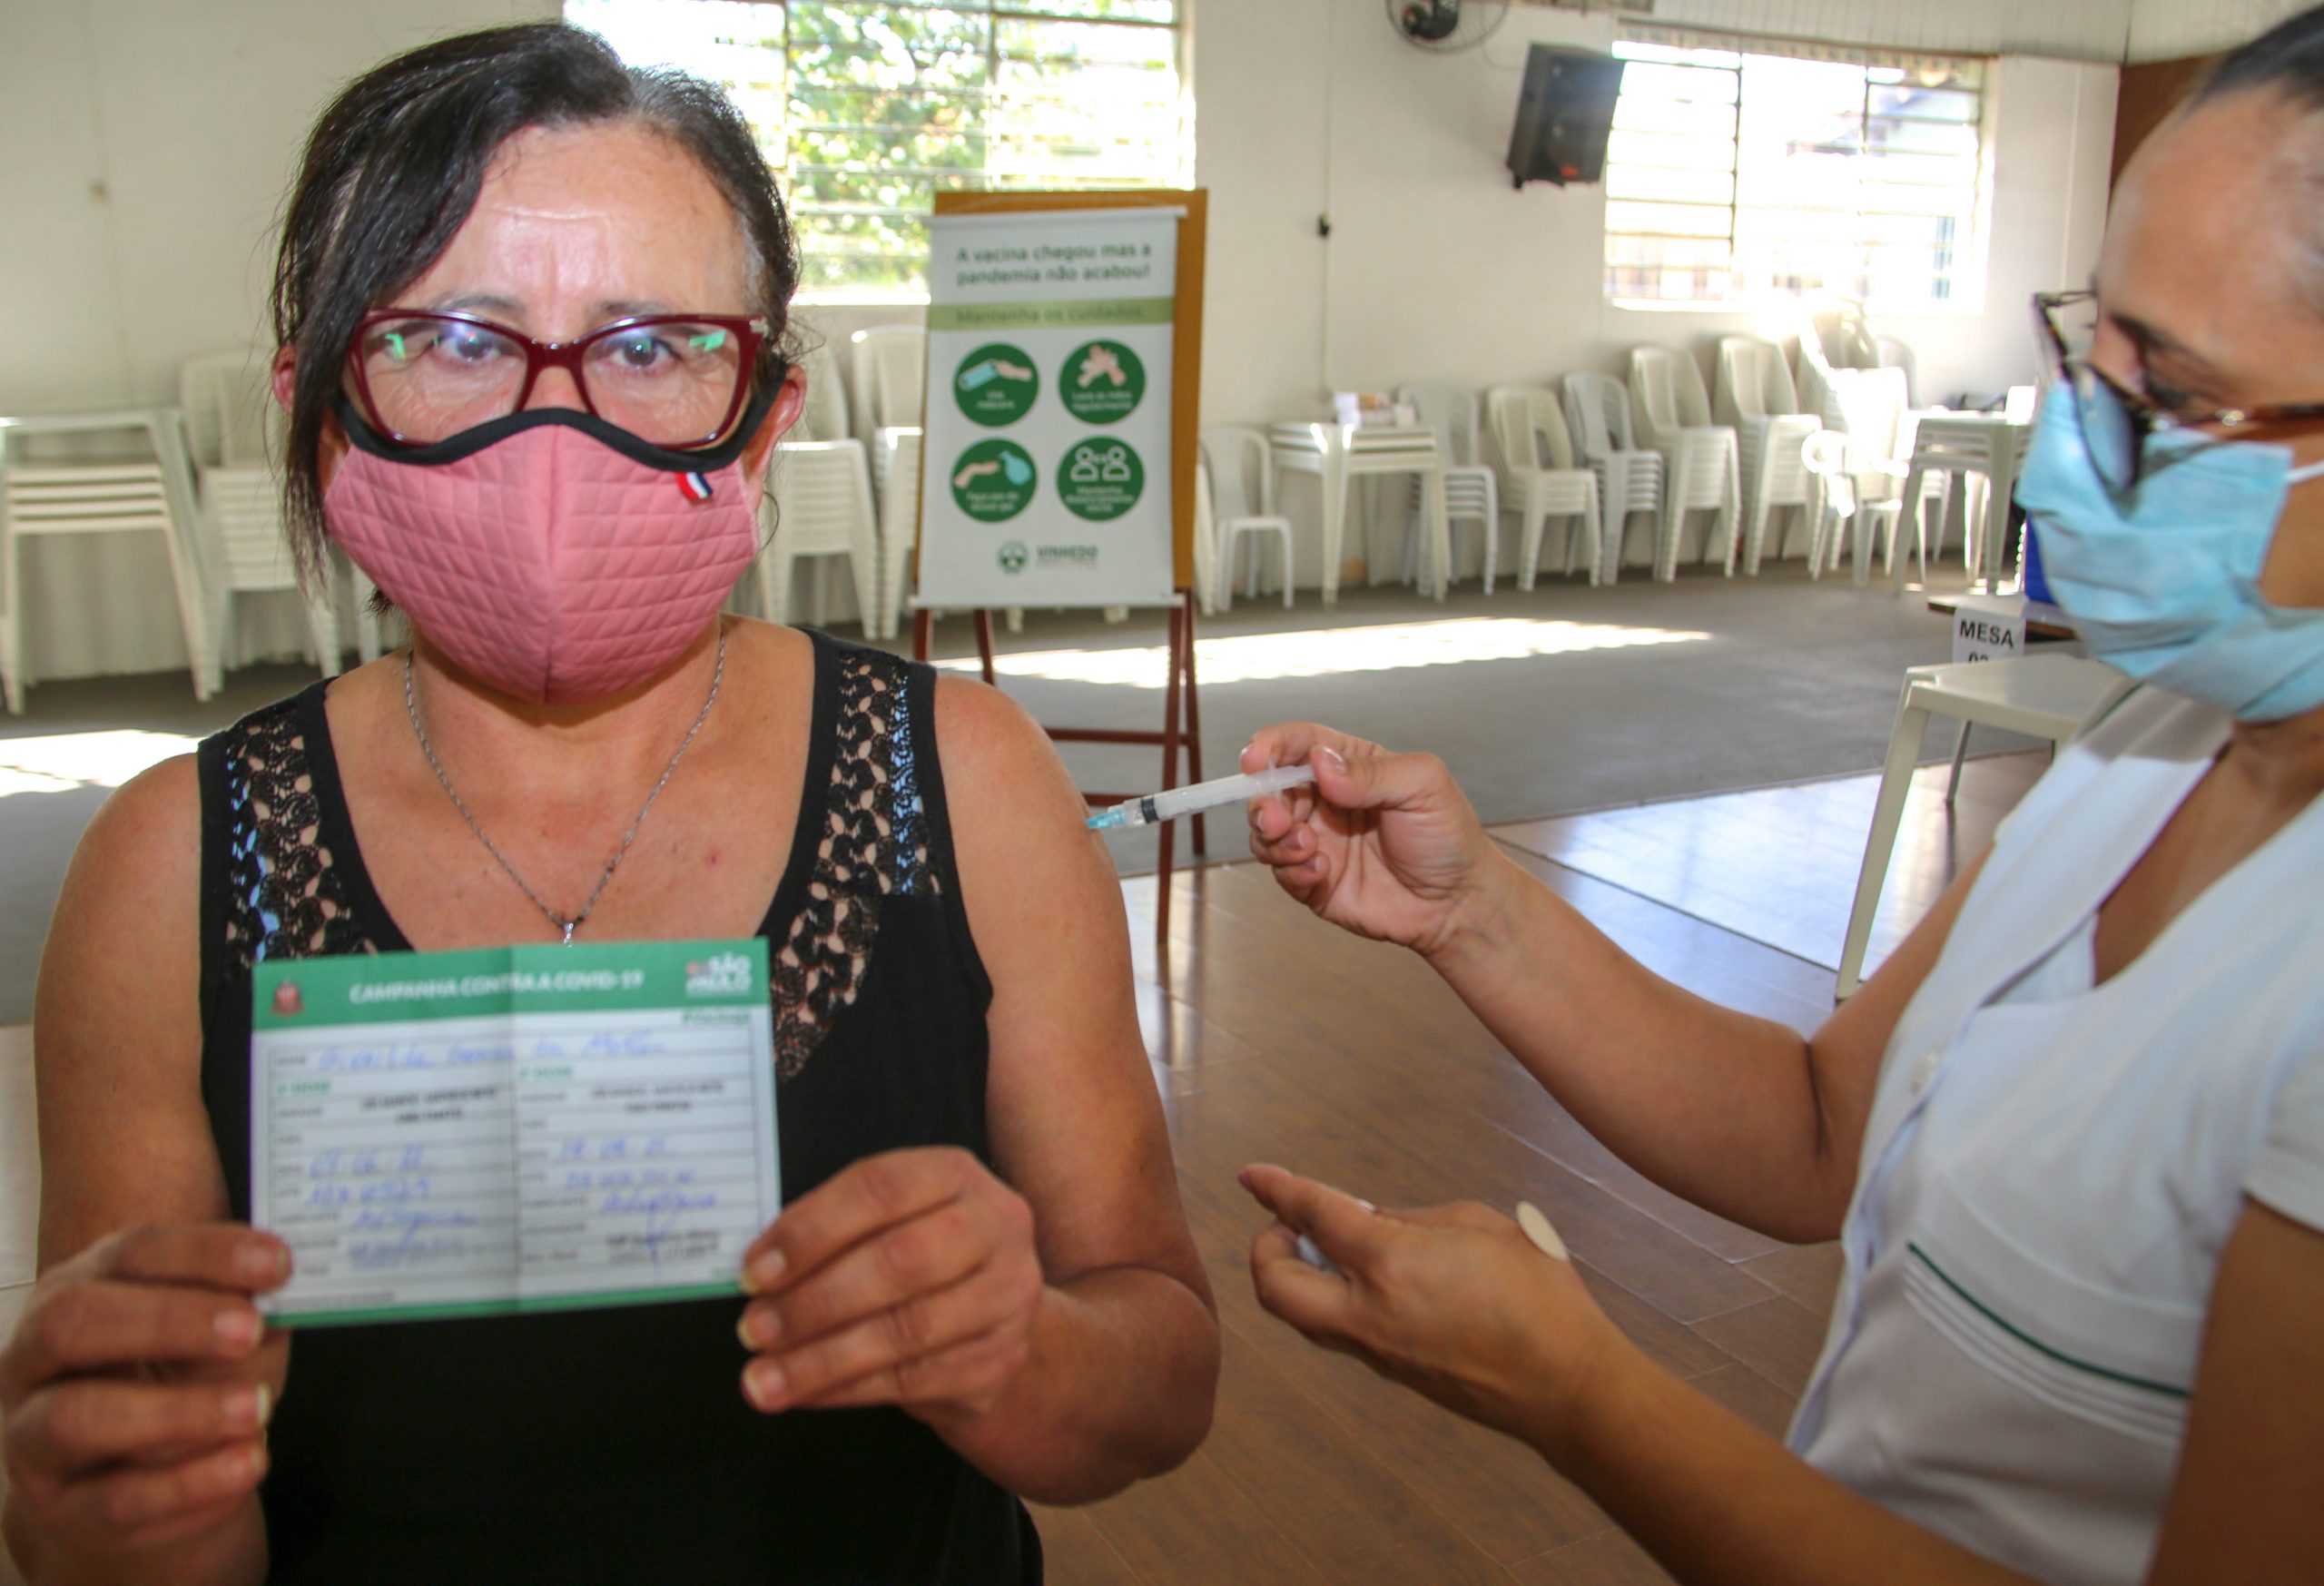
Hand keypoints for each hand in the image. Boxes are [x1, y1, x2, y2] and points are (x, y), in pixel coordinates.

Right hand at [1, 1225, 288, 1552]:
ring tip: (254, 1409)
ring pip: (76, 1418)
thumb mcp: (220, 1335)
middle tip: (248, 1331)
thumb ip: (243, 1314)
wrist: (140, 1475)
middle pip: (72, 1322)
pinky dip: (188, 1484)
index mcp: (81, 1288)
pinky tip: (245, 1463)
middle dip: (166, 1320)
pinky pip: (114, 1500)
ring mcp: (33, 1435)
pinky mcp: (59, 1506)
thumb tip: (284, 1299)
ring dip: (177, 1412)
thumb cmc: (186, 1379)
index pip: (132, 1253)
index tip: (276, 1263)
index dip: (205, 1253)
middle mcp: (38, 1356)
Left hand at [736, 1147, 1044, 1427]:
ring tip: (764, 1377)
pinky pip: (914, 1379)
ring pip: (907, 1331)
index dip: (811, 1230)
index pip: (880, 1189)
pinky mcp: (1001, 1358)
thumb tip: (759, 1271)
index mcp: (956, 1174)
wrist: (999, 1318)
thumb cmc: (923, 1257)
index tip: (755, 1271)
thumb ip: (837, 1231)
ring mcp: (1007, 1295)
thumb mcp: (892, 1219)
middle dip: (814, 1301)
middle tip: (753, 1330)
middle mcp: (996, 1226)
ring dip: (821, 1359)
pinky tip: (805, 1393)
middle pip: (900, 1261)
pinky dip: (847, 1390)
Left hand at [1240, 1164, 1623, 1454]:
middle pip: (1275, 1286)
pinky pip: (1341, 1331)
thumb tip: (1369, 1222)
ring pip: (1303, 1316)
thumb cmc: (1537, 1293)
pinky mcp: (1393, 1375)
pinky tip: (1373, 1281)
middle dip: (1267, 1249)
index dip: (1277, 1190)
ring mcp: (1376, 1352)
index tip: (1253, 1175)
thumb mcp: (1477, 1225)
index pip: (1313, 1217)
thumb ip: (1411, 1220)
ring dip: (1300, 1277)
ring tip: (1334, 1248)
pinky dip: (1336, 1299)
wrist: (1564, 1383)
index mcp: (1390, 1264)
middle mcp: (1368, 1313)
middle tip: (1292, 1224)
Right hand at [1241, 726, 1502, 957]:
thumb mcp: (1423, 786)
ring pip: (1265, 832)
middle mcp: (1325, 800)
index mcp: (1349, 766)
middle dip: (1262, 801)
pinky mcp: (1313, 880)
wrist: (1457, 902)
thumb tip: (1320, 763)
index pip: (1297, 743)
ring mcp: (1316, 840)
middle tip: (1275, 819)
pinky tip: (1322, 873)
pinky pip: (1281, 873)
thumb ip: (1372, 773)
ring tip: (1308, 849)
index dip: (1270, 746)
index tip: (1255, 760)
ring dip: (1273, 839)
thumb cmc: (1447, 837)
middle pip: (1269, 788)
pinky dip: (1292, 871)